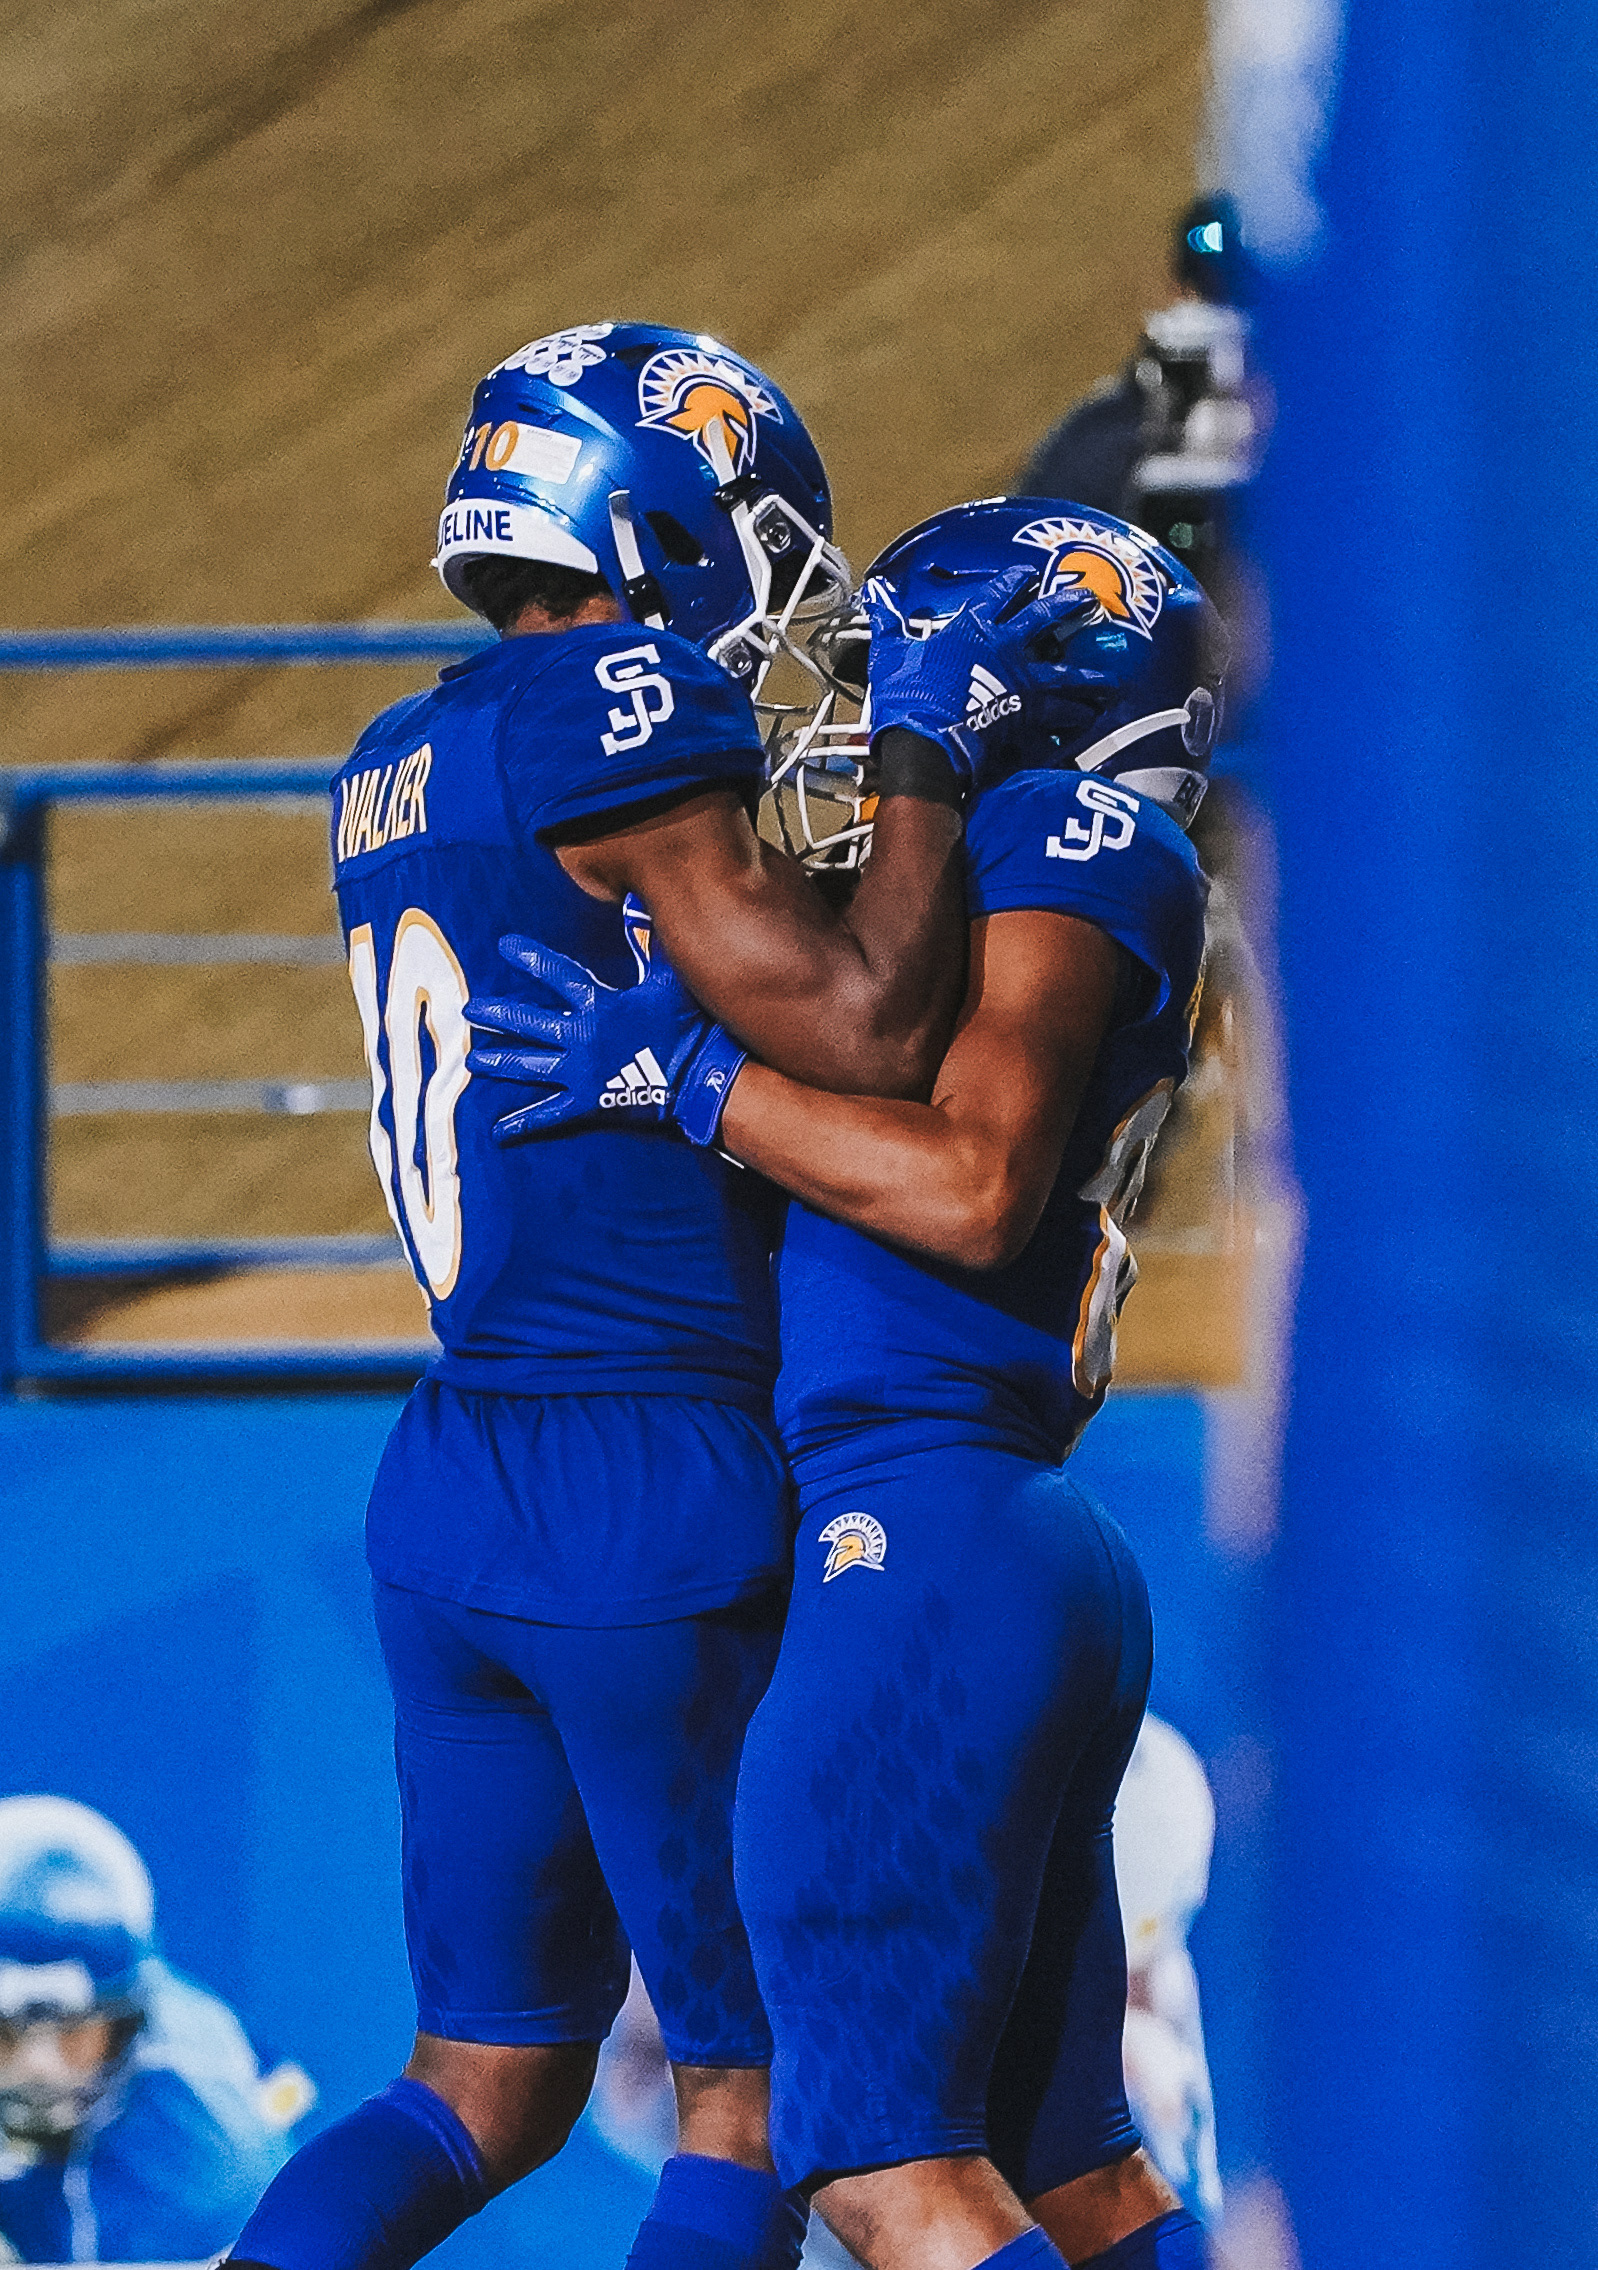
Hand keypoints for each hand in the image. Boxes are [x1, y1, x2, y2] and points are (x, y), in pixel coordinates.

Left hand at [466, 916, 747, 1146]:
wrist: (698, 1079)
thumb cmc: (688, 1028)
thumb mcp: (670, 982)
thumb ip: (650, 943)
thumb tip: (640, 901)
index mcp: (598, 1004)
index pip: (556, 974)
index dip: (529, 957)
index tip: (504, 946)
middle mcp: (580, 1037)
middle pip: (528, 1022)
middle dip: (497, 1014)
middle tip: (470, 1011)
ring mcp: (579, 1073)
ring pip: (529, 1066)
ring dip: (499, 1062)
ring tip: (473, 1061)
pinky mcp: (586, 1104)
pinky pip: (548, 1116)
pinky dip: (522, 1124)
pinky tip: (497, 1132)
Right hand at [862, 561, 1097, 785]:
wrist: (926, 743)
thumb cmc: (908, 697)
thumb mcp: (891, 652)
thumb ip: (888, 620)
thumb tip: (876, 594)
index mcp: (972, 627)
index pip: (999, 593)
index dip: (1015, 580)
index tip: (1029, 573)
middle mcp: (1005, 648)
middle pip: (1046, 618)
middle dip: (1069, 605)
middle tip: (1090, 599)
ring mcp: (1021, 682)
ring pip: (1066, 674)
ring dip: (1090, 677)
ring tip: (1112, 682)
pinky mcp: (1028, 716)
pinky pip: (1058, 716)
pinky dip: (1073, 719)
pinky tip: (1088, 721)